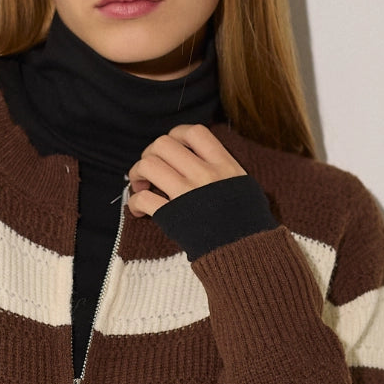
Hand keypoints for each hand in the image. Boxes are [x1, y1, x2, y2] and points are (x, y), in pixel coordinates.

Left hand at [126, 123, 245, 217]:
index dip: (177, 134)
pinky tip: (139, 210)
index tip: (173, 146)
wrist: (246, 251)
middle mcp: (204, 174)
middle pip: (163, 144)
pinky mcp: (172, 215)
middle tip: (151, 168)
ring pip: (148, 165)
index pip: (194, 132)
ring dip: (137, 173)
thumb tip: (207, 158)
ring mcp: (187, 194)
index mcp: (223, 164)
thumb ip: (225, 169)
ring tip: (141, 186)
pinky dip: (135, 204)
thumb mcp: (244, 186)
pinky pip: (143, 200)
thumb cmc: (248, 222)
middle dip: (150, 153)